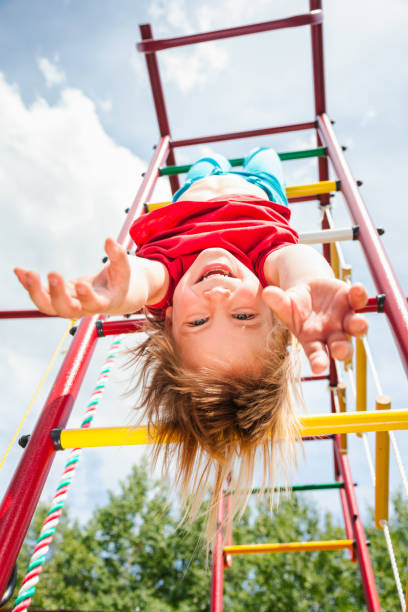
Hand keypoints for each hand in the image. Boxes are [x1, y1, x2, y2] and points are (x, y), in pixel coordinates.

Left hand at [14, 238, 132, 317]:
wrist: (111, 296)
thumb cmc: (119, 281)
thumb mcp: (124, 269)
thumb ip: (119, 256)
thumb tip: (109, 240)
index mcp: (103, 302)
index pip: (94, 304)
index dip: (87, 297)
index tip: (81, 285)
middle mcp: (83, 308)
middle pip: (66, 309)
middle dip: (57, 294)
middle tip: (53, 274)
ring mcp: (68, 304)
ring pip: (47, 306)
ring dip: (35, 292)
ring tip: (28, 274)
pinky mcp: (57, 297)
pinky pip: (39, 294)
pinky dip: (28, 284)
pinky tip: (19, 271)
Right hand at [262, 279, 367, 373]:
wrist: (309, 291)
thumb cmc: (294, 306)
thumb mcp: (284, 305)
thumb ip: (278, 302)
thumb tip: (267, 293)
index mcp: (314, 341)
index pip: (317, 356)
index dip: (318, 361)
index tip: (318, 367)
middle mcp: (333, 334)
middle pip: (342, 347)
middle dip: (343, 349)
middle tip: (340, 350)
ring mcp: (345, 318)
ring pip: (356, 326)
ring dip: (359, 325)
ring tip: (358, 322)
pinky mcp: (351, 300)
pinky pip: (359, 299)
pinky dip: (360, 295)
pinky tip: (356, 289)